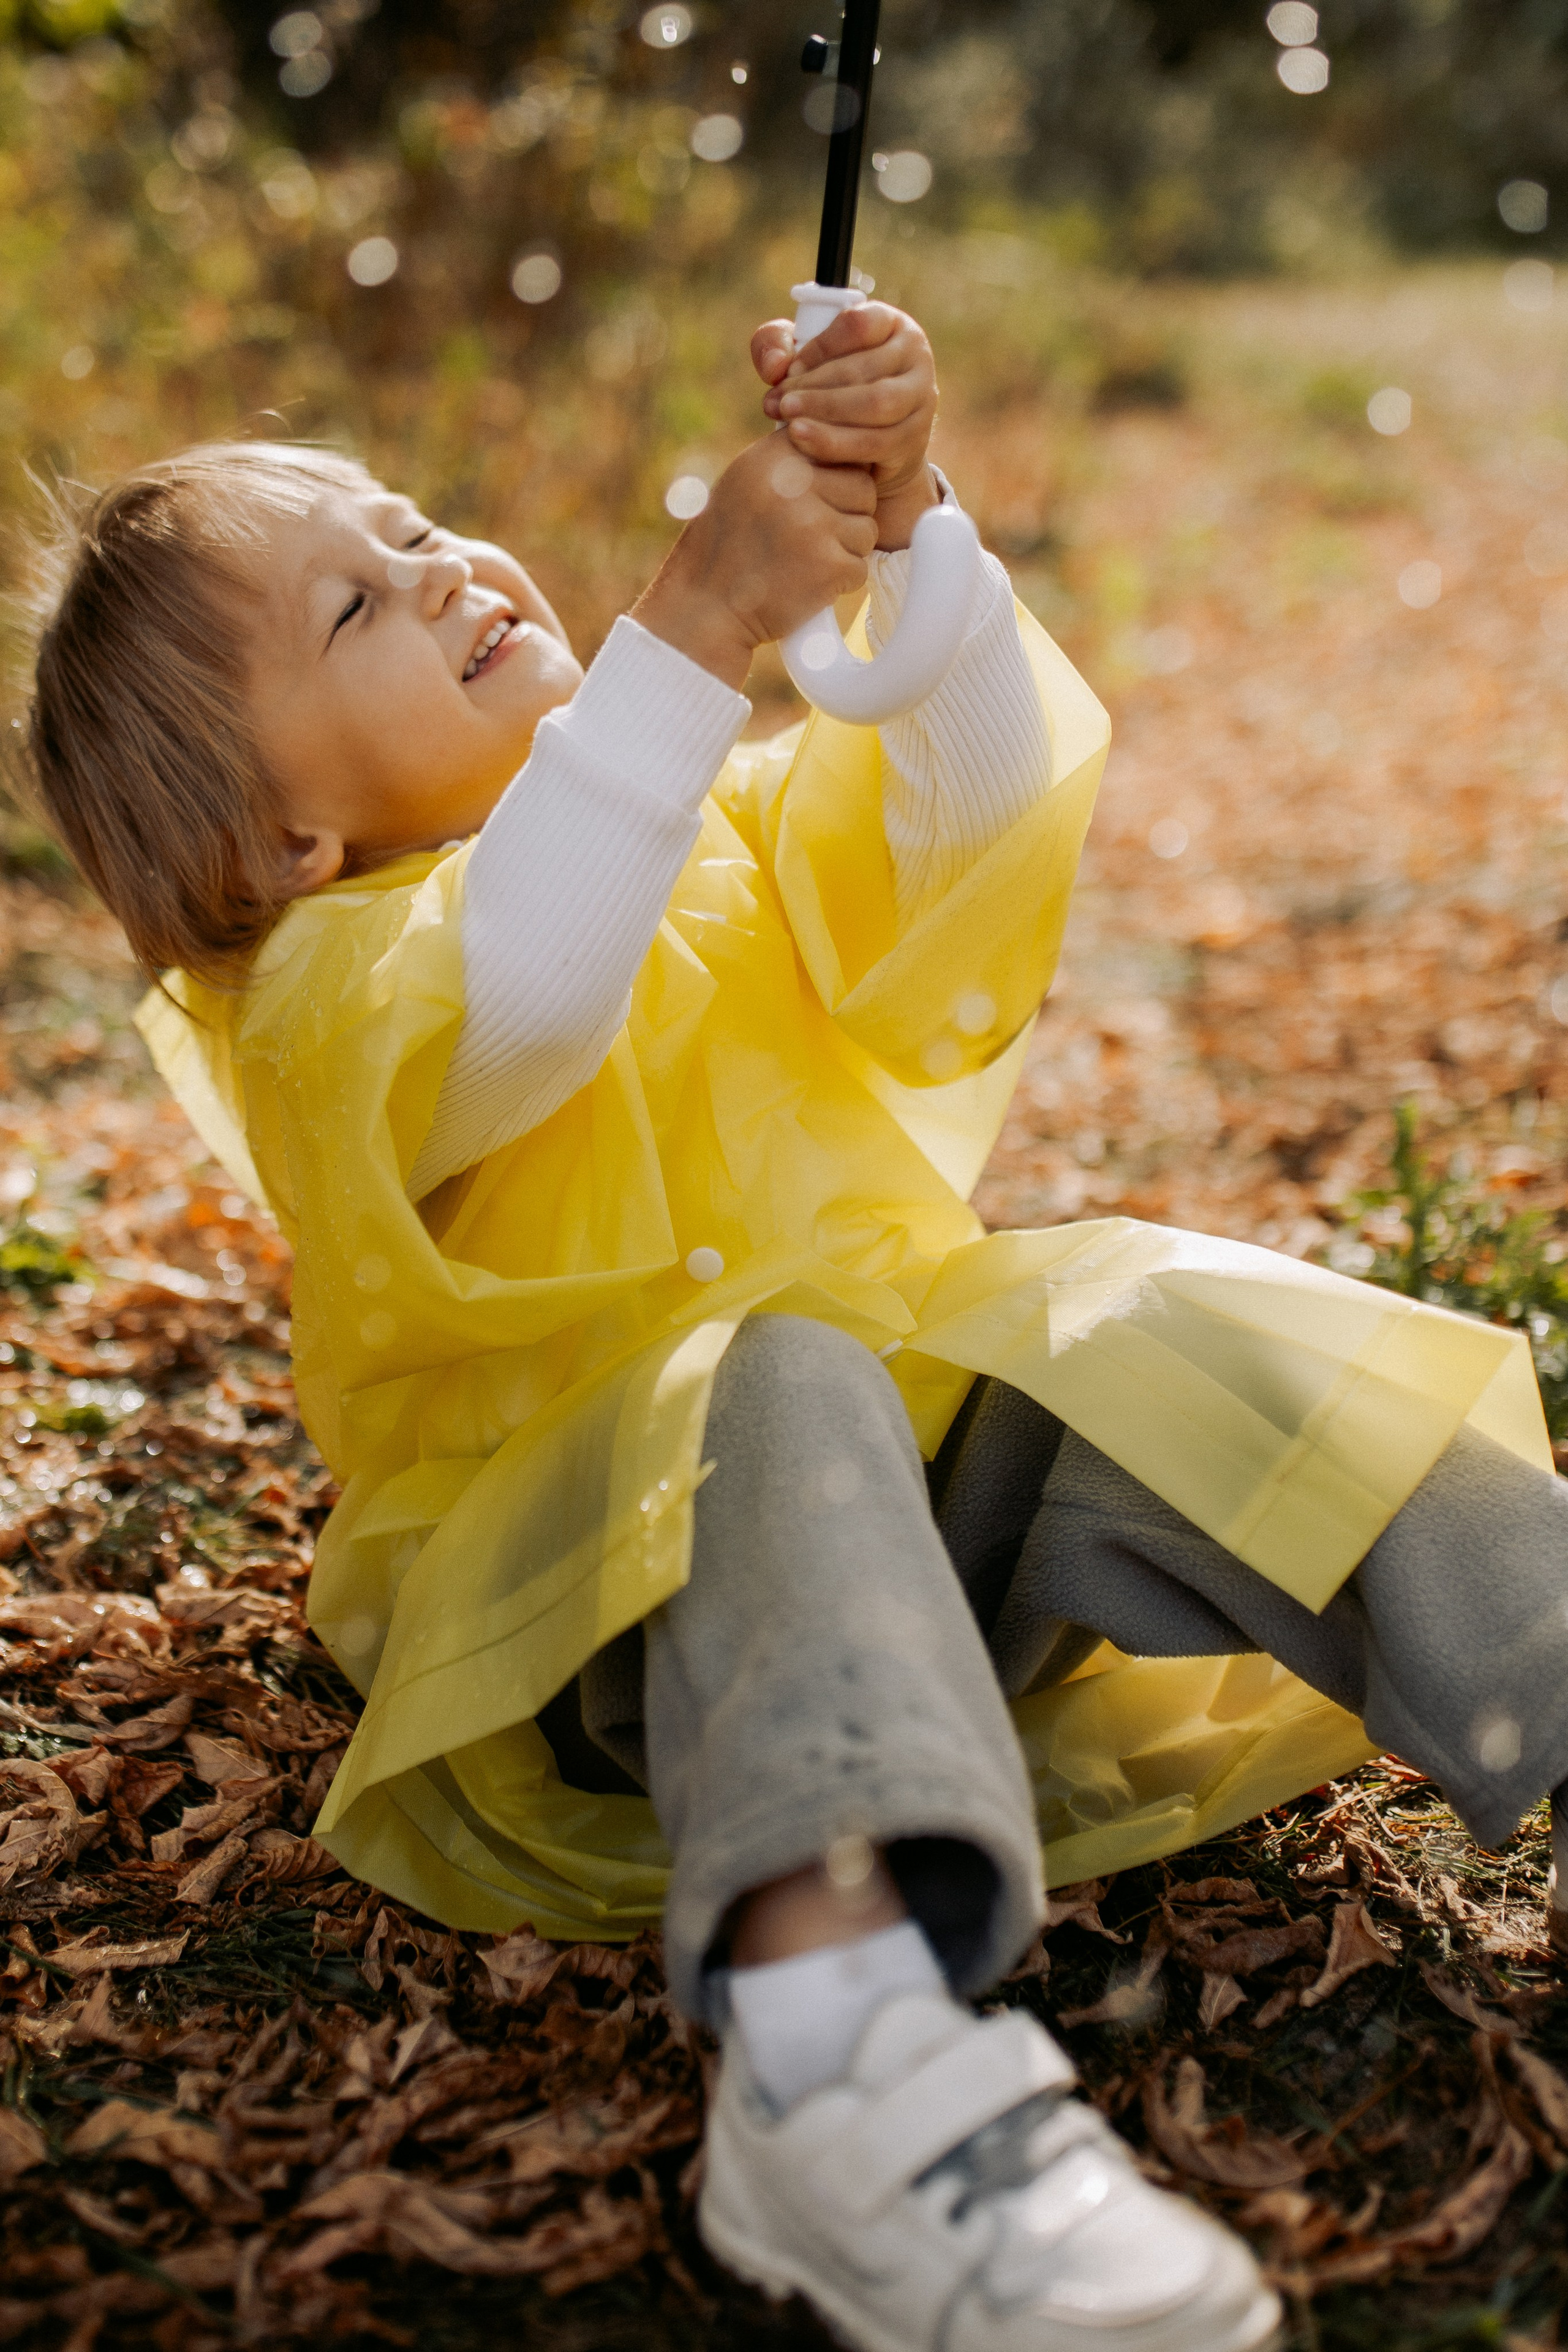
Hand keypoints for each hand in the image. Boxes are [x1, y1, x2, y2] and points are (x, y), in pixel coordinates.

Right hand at [630, 436, 876, 690]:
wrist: (704, 608)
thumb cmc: (727, 546)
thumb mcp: (746, 481)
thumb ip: (790, 460)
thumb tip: (842, 438)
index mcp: (774, 454)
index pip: (838, 447)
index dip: (835, 479)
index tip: (814, 502)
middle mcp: (794, 482)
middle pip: (863, 486)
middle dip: (847, 514)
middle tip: (811, 537)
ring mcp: (813, 523)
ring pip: (867, 529)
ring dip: (845, 550)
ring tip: (805, 561)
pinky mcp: (827, 565)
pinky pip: (860, 567)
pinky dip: (840, 582)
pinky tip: (806, 584)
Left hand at [752, 302, 939, 551]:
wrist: (868, 446)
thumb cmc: (831, 387)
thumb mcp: (802, 358)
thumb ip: (776, 344)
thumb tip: (774, 365)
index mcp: (891, 323)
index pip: (858, 325)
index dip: (819, 347)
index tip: (788, 369)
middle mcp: (915, 356)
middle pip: (864, 368)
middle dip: (814, 386)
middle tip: (777, 402)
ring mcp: (921, 398)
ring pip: (874, 404)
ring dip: (826, 414)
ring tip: (789, 422)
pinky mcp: (914, 438)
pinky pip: (875, 442)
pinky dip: (836, 443)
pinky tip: (804, 443)